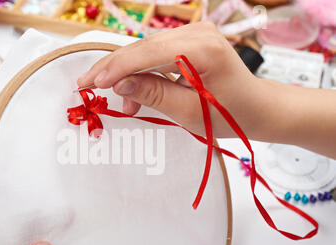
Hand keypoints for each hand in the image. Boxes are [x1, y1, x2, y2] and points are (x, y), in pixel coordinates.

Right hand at [77, 22, 273, 140]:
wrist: (256, 108)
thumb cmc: (230, 114)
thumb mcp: (189, 111)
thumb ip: (153, 94)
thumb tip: (119, 84)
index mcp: (203, 49)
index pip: (147, 54)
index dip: (116, 69)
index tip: (91, 84)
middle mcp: (198, 33)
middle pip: (142, 47)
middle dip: (114, 69)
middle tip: (86, 84)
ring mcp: (195, 33)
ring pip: (146, 50)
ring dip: (127, 74)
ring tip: (122, 103)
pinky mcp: (191, 41)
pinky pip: (156, 53)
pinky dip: (142, 72)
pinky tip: (135, 92)